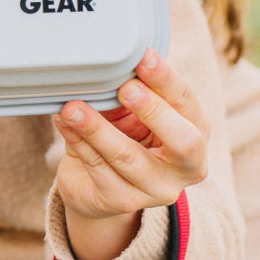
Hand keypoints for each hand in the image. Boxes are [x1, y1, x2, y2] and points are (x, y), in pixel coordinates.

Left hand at [54, 50, 208, 259]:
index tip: (143, 57)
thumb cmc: (124, 137)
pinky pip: (98, 168)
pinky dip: (78, 141)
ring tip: (72, 106)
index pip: (187, 104)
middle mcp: (187, 168)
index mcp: (197, 134)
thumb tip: (112, 62)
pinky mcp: (123, 202)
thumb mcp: (133, 112)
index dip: (166, 80)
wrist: (99, 186)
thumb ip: (132, 91)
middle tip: (125, 88)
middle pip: (182, 140)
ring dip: (97, 128)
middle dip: (154, 110)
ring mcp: (156, 190)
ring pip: (127, 157)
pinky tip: (63, 122)